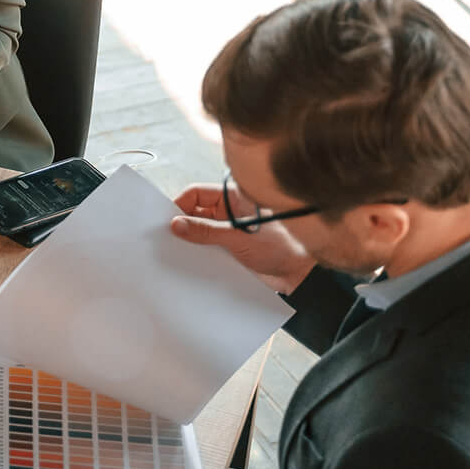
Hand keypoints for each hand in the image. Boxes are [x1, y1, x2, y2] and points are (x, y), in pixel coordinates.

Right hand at [169, 183, 317, 293]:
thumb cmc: (284, 246)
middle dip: (182, 223)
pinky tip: (190, 261)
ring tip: (177, 249)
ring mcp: (229, 231)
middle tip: (167, 235)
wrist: (302, 275)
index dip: (180, 203)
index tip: (168, 219)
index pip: (197, 193)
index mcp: (233, 198)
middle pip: (195, 212)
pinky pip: (207, 248)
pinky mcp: (230, 250)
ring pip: (199, 231)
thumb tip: (177, 224)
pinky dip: (198, 253)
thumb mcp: (239, 237)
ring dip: (190, 240)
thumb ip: (206, 230)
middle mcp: (229, 212)